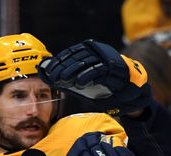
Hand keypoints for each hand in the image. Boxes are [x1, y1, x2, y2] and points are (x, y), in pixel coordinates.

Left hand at [38, 39, 152, 113]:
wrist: (124, 89)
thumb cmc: (100, 84)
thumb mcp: (81, 80)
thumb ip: (67, 77)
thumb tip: (46, 75)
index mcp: (87, 50)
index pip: (70, 53)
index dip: (58, 62)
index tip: (48, 71)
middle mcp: (95, 50)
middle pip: (75, 56)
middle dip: (63, 67)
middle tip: (53, 77)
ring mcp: (104, 56)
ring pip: (85, 61)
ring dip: (72, 71)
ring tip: (63, 79)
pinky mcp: (111, 65)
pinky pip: (97, 69)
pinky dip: (87, 75)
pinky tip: (79, 83)